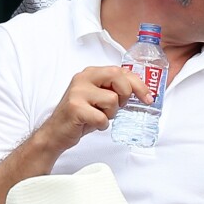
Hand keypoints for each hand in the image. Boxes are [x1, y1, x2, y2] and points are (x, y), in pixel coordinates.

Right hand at [36, 66, 151, 152]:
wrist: (56, 132)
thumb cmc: (80, 115)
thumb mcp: (98, 97)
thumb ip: (114, 89)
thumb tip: (140, 91)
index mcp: (91, 73)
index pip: (120, 71)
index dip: (138, 84)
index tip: (147, 97)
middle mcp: (83, 78)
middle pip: (118, 77)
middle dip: (125, 94)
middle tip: (118, 106)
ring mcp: (78, 92)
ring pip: (112, 100)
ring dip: (110, 114)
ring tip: (98, 116)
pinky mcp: (75, 108)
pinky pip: (102, 118)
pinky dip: (101, 125)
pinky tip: (91, 124)